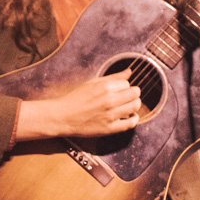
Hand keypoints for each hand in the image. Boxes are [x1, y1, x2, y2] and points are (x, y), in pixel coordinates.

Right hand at [17, 68, 140, 139]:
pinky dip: (134, 119)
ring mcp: (111, 115)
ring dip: (134, 105)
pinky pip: (131, 123)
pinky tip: (129, 116)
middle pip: (135, 93)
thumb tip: (129, 71)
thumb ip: (113, 77)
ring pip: (135, 106)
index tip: (119, 89)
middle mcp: (109, 100)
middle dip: (133, 93)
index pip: (127, 83)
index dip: (124, 86)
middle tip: (127, 96)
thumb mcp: (93, 83)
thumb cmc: (76, 99)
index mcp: (105, 87)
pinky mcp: (110, 128)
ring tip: (128, 106)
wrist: (64, 117)